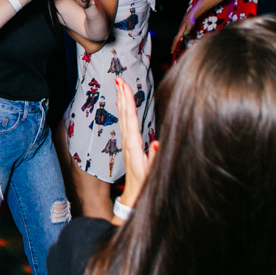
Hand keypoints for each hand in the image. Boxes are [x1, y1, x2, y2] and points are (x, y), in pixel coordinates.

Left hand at [114, 77, 155, 207]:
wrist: (134, 195)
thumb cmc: (145, 184)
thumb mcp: (152, 172)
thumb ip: (154, 157)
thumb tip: (156, 142)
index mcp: (134, 145)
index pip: (131, 119)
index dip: (128, 101)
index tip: (124, 86)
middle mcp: (128, 142)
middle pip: (124, 115)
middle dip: (122, 96)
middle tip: (119, 79)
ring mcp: (127, 143)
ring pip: (123, 118)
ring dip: (122, 101)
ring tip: (120, 86)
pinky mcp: (129, 145)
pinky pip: (125, 124)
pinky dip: (124, 112)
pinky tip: (123, 105)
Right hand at [171, 7, 197, 57]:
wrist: (191, 15)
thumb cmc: (191, 20)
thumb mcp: (190, 25)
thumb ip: (188, 29)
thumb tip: (185, 34)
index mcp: (180, 32)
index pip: (176, 40)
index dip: (174, 45)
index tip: (172, 51)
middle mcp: (180, 32)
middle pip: (175, 40)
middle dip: (173, 46)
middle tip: (171, 51)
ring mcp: (181, 30)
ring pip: (176, 38)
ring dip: (175, 43)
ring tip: (173, 48)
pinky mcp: (183, 30)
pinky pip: (179, 37)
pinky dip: (178, 40)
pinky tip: (179, 41)